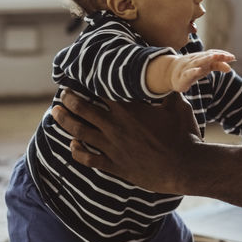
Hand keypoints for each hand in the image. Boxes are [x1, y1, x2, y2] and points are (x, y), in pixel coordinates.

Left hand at [51, 89, 202, 191]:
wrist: (185, 167)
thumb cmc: (184, 135)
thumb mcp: (178, 106)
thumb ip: (168, 90)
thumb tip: (171, 74)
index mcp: (129, 109)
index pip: (100, 89)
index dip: (87, 81)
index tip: (79, 76)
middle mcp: (115, 126)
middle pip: (83, 108)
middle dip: (70, 99)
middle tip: (64, 93)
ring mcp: (112, 147)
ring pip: (79, 131)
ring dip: (65, 120)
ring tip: (56, 112)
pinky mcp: (114, 165)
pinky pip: (88, 158)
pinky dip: (77, 151)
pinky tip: (73, 145)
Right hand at [169, 50, 234, 92]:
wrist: (170, 74)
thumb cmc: (191, 70)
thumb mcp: (205, 68)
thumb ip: (217, 66)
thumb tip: (230, 68)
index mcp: (200, 57)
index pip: (212, 53)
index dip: (222, 54)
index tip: (232, 57)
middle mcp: (194, 60)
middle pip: (206, 56)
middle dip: (216, 55)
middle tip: (227, 56)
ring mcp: (187, 67)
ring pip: (196, 62)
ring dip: (205, 59)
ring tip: (214, 57)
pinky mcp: (182, 77)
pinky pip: (187, 73)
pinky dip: (193, 71)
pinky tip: (198, 70)